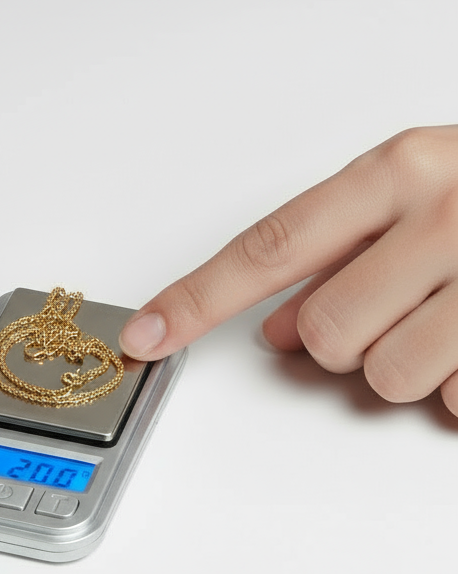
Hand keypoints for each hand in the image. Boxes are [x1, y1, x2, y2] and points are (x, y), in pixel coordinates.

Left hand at [118, 126, 457, 416]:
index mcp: (397, 173)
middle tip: (394, 309)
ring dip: (407, 369)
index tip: (146, 333)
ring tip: (447, 320)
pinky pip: (454, 400)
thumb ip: (340, 256)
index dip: (199, 299)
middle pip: (323, 330)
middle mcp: (440, 215)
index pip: (269, 248)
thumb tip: (276, 329)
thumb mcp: (418, 198)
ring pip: (387, 376)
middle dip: (342, 341)